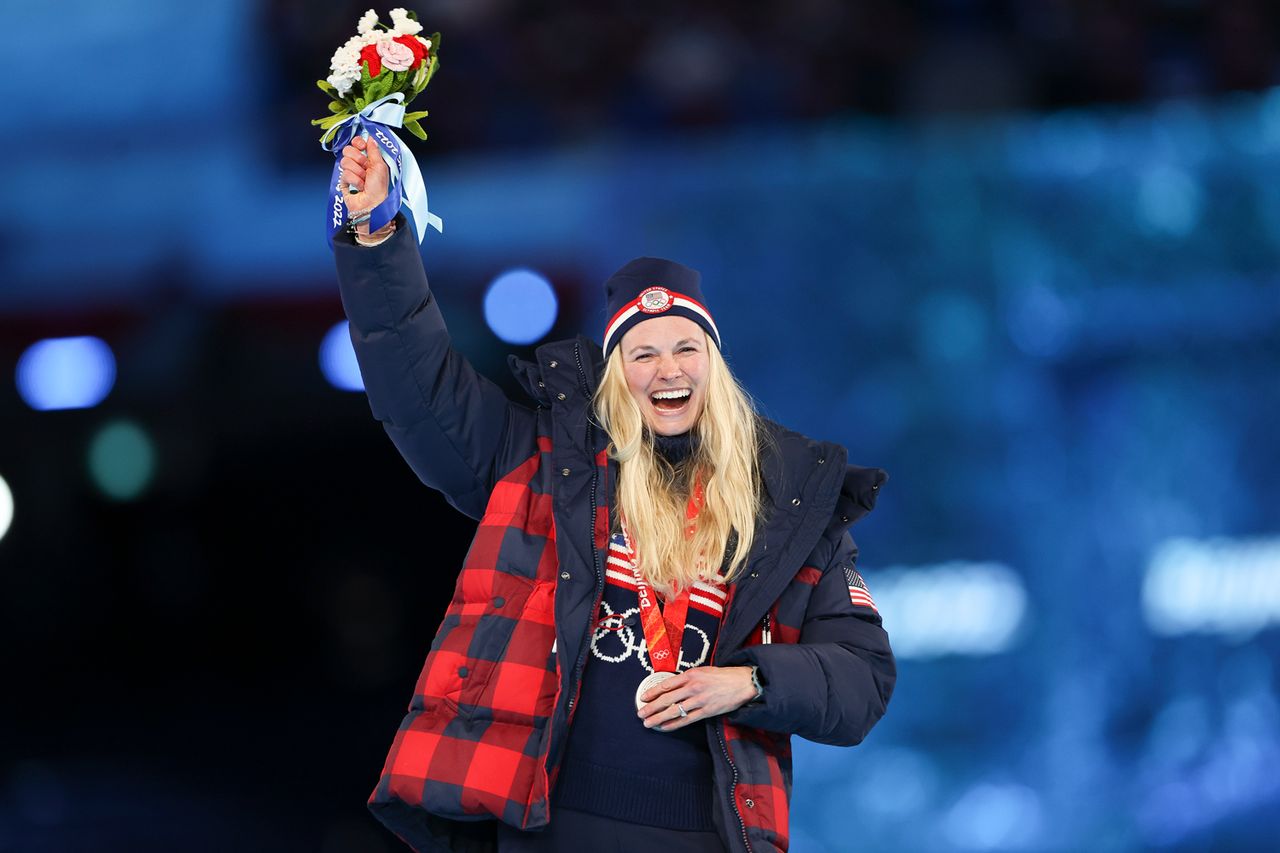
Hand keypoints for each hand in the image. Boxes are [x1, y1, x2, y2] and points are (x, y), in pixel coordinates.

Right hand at [340, 135, 389, 216]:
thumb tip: (371, 138)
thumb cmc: (379, 189)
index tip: (362, 146)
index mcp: (368, 159)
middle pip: (348, 150)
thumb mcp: (380, 166)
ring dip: (357, 172)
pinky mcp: (343, 181)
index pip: (356, 143)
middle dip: (358, 159)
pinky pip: (344, 173)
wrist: (372, 205)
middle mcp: (358, 164)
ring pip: (345, 161)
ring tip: (363, 181)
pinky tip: (358, 187)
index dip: (357, 142)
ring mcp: (350, 172)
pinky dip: (353, 180)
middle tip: (365, 168)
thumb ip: (374, 150)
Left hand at [637, 665, 756, 732]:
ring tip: (648, 722)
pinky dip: (674, 724)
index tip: (643, 697)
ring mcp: (699, 700)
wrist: (742, 682)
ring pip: (674, 711)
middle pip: (666, 699)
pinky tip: (665, 727)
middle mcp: (693, 687)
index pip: (666, 684)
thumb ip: (687, 678)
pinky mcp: (707, 711)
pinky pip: (687, 720)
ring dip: (659, 718)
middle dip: (651, 707)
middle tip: (641, 713)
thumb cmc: (722, 676)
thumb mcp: (702, 671)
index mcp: (690, 675)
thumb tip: (671, 687)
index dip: (652, 692)